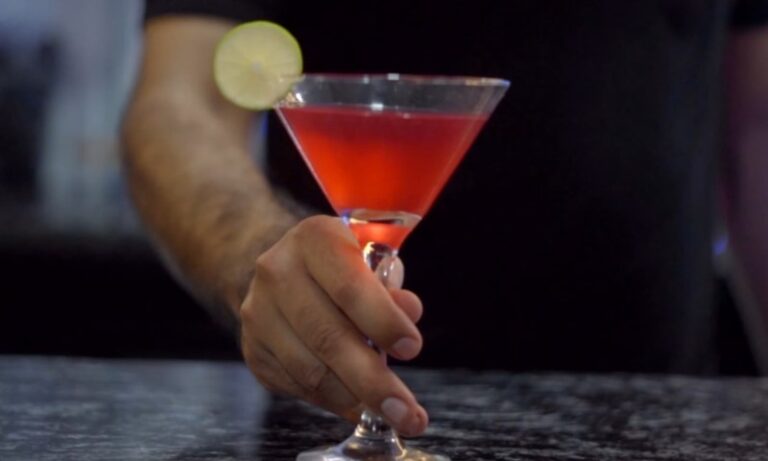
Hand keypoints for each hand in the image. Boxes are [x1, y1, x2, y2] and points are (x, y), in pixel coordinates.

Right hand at [239, 215, 427, 435]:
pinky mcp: (254, 350)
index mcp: (313, 240)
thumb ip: (391, 288)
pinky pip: (297, 386)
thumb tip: (409, 314)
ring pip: (311, 370)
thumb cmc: (340, 266)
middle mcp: (277, 273)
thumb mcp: (370, 260)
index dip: (383, 322)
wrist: (282, 270)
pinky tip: (357, 403)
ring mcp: (259, 314)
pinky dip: (333, 400)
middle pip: (328, 337)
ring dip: (355, 398)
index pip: (349, 287)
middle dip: (373, 381)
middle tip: (406, 411)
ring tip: (389, 411)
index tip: (412, 348)